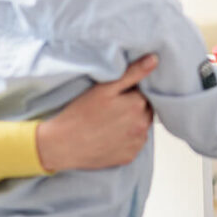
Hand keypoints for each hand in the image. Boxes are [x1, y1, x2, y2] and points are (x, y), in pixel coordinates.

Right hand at [35, 54, 157, 171]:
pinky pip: (134, 143)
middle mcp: (142, 125)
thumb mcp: (105, 88)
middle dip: (134, 107)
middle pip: (145, 110)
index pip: (144, 92)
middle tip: (111, 108)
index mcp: (138, 104)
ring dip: (132, 123)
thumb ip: (133, 72)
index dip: (130, 92)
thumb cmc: (81, 113)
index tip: (115, 95)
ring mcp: (136, 143)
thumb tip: (155, 59)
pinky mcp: (129, 157)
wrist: (62, 145)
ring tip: (110, 122)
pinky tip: (110, 135)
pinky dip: (127, 139)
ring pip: (141, 126)